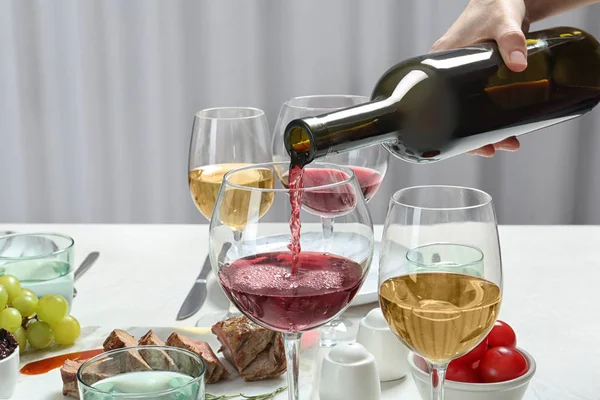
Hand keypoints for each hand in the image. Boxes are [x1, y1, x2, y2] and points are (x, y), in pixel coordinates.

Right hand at [432, 0, 527, 156]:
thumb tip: (518, 63)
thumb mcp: (503, 22)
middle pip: (452, 113)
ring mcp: (461, 76)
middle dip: (471, 135)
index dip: (447, 126)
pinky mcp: (476, 77)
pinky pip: (477, 103)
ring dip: (484, 129)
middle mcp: (446, 72)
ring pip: (466, 111)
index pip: (434, 100)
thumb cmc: (496, 5)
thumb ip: (511, 40)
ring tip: (506, 142)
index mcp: (440, 61)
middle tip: (493, 149)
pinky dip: (489, 116)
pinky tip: (505, 127)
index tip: (463, 143)